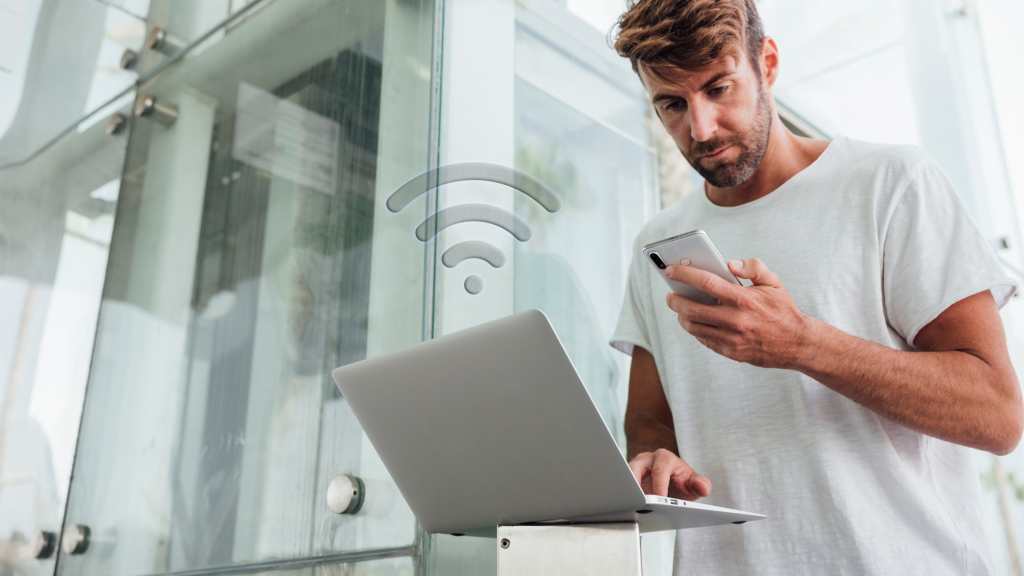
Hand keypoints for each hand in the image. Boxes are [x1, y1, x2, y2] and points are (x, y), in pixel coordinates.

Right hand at [628, 448, 710, 499]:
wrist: (673, 482)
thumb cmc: (682, 481)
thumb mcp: (694, 484)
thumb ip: (701, 484)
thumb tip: (703, 487)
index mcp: (664, 458)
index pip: (660, 471)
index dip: (659, 486)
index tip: (660, 500)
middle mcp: (647, 460)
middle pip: (636, 469)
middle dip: (637, 486)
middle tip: (639, 503)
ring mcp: (635, 467)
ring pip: (625, 476)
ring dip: (627, 491)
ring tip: (629, 507)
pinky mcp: (627, 477)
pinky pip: (622, 484)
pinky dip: (624, 495)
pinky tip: (627, 507)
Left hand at [664, 258, 815, 368]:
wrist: (798, 344)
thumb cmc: (783, 310)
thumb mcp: (774, 283)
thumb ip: (754, 267)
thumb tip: (729, 264)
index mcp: (744, 299)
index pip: (707, 283)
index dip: (684, 274)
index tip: (670, 270)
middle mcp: (736, 320)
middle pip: (692, 310)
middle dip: (674, 300)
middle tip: (670, 294)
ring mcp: (732, 339)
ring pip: (694, 327)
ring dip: (682, 316)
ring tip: (681, 308)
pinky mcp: (731, 352)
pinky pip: (704, 340)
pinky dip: (696, 330)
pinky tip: (697, 321)